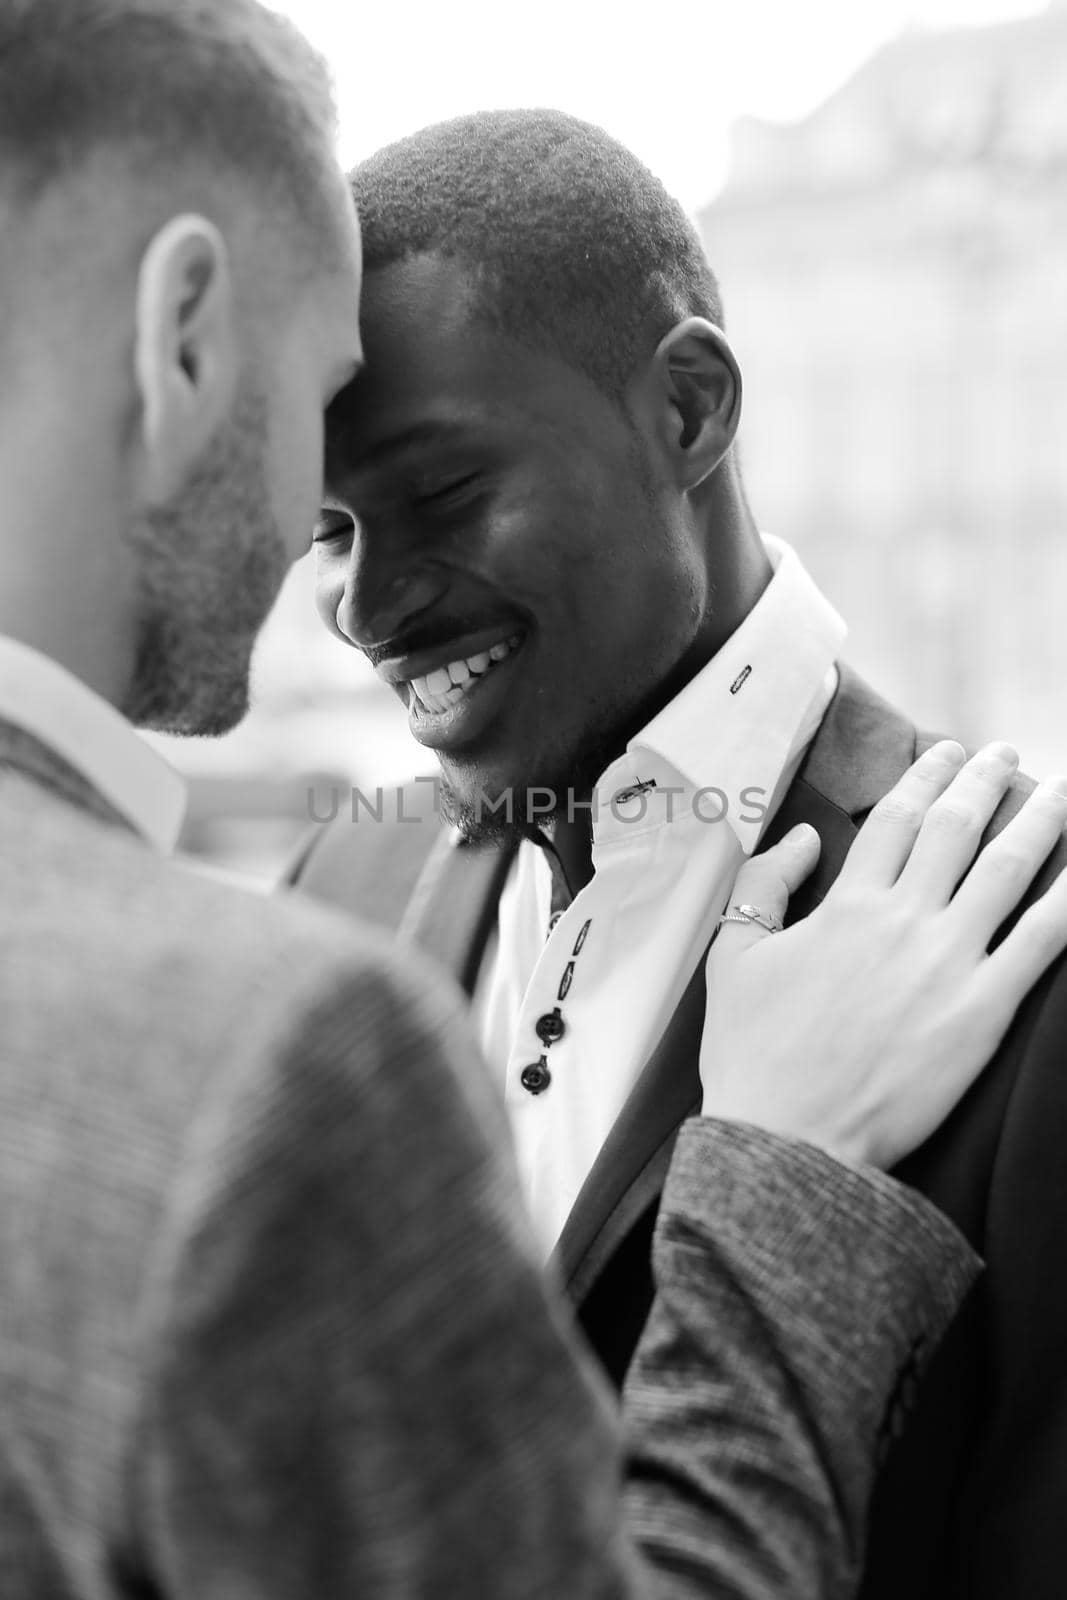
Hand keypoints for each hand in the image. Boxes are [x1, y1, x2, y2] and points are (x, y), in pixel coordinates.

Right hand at [700, 740, 1066, 1167]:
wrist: (789, 1135)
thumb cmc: (755, 1052)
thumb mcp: (732, 957)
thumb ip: (765, 886)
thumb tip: (804, 839)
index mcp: (846, 905)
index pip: (896, 818)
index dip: (926, 777)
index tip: (948, 752)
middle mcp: (903, 920)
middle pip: (956, 828)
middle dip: (986, 780)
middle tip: (1007, 756)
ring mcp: (948, 963)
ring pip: (1007, 870)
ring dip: (1039, 820)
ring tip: (1058, 791)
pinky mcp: (983, 1012)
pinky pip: (1042, 942)